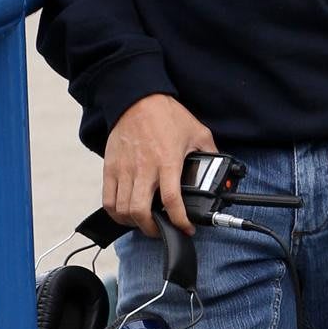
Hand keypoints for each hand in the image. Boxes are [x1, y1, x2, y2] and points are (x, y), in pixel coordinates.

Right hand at [103, 94, 218, 237]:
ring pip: (123, 210)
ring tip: (144, 223)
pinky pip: (107, 199)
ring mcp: (124, 169)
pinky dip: (115, 213)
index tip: (187, 228)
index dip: (180, 221)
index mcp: (167, 162)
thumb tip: (219, 167)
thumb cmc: (166, 115)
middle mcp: (144, 169)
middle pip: (141, 212)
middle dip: (152, 229)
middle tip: (161, 230)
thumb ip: (210, 152)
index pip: (172, 201)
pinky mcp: (110, 167)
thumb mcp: (197, 132)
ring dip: (133, 223)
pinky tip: (125, 214)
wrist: (137, 98)